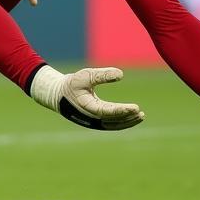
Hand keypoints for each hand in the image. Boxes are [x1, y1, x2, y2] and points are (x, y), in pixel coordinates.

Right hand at [29, 65, 144, 130]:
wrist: (58, 95)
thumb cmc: (72, 84)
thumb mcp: (85, 75)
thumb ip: (102, 75)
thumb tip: (121, 74)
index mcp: (87, 107)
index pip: (108, 111)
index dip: (122, 110)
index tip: (135, 108)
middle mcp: (91, 117)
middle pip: (113, 121)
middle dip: (128, 118)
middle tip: (140, 112)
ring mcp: (93, 122)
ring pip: (114, 125)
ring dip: (127, 122)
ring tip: (141, 116)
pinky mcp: (95, 121)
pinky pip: (112, 124)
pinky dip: (122, 122)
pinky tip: (132, 116)